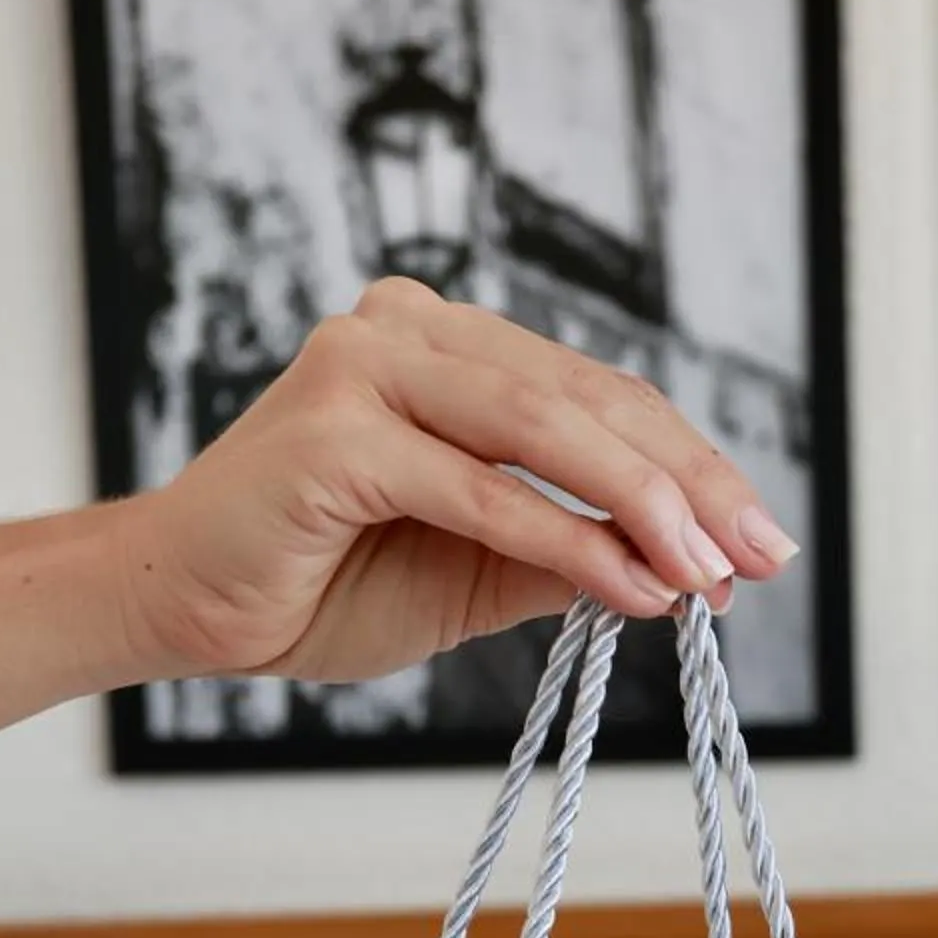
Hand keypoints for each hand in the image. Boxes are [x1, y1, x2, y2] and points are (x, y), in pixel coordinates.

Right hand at [121, 278, 800, 685]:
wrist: (178, 609)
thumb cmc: (314, 585)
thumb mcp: (471, 572)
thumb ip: (562, 551)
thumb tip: (676, 563)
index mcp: (444, 342)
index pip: (599, 395)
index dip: (690, 467)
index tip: (758, 541)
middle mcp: (407, 328)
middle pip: (590, 399)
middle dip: (691, 485)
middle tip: (760, 557)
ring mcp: (367, 365)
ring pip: (547, 430)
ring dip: (644, 508)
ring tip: (707, 576)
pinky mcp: (336, 430)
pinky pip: (482, 487)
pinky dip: (566, 539)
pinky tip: (631, 584)